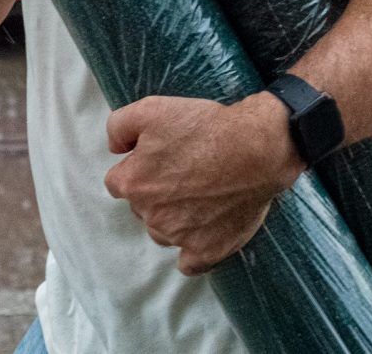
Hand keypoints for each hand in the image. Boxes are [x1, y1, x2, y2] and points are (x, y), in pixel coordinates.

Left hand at [103, 92, 303, 275]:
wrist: (257, 149)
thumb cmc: (205, 127)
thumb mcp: (151, 108)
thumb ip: (118, 127)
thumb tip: (114, 148)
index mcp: (132, 183)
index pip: (119, 182)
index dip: (139, 168)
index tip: (161, 159)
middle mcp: (150, 215)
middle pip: (141, 208)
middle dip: (156, 193)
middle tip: (186, 173)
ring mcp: (178, 237)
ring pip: (163, 233)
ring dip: (174, 220)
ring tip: (201, 197)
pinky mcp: (205, 252)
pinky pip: (188, 264)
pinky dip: (192, 251)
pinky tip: (203, 234)